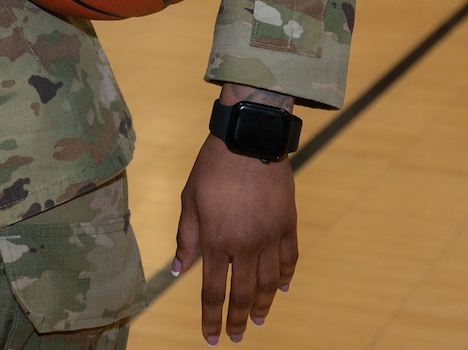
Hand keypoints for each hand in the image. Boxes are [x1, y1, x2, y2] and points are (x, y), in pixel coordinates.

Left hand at [173, 111, 297, 343]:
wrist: (248, 138)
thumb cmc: (212, 167)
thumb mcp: (190, 201)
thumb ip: (186, 239)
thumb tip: (178, 270)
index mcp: (215, 241)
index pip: (211, 292)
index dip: (211, 318)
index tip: (211, 338)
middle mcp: (244, 244)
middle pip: (242, 294)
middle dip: (237, 320)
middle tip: (237, 337)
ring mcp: (269, 235)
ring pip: (269, 283)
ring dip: (263, 305)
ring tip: (259, 320)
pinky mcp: (287, 223)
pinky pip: (289, 258)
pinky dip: (286, 276)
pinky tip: (281, 288)